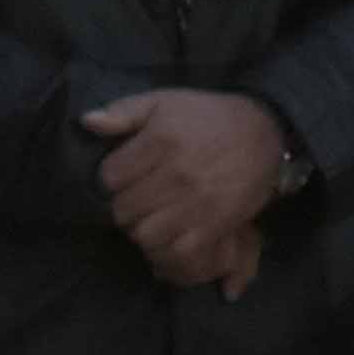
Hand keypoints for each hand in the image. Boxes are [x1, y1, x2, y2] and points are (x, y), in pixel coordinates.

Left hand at [85, 88, 291, 287]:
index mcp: (160, 142)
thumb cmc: (208, 116)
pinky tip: (167, 240)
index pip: (110, 177)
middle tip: (137, 200)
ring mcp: (196, 204)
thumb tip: (87, 122)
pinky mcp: (215, 226)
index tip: (124, 176)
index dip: (111, 179)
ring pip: (145, 235)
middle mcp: (176, 174)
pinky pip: (178, 254)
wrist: (266, 132)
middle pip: (124, 210)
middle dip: (124, 207)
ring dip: (142, 231)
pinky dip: (166, 253)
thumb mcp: (165, 101)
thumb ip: (124, 111)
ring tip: (150, 220)